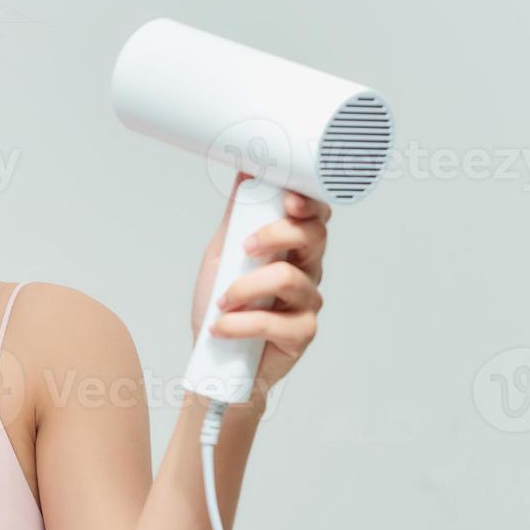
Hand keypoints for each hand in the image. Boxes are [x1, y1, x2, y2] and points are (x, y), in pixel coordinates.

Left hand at [190, 171, 330, 404]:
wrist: (215, 359)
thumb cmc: (222, 304)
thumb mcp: (222, 253)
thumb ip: (236, 217)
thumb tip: (244, 171)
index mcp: (292, 246)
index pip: (314, 216)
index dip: (308, 203)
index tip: (289, 199)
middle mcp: (307, 270)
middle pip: (313, 237)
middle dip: (278, 234)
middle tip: (245, 247)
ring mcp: (307, 302)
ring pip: (290, 278)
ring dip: (247, 287)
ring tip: (222, 301)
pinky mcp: (302, 334)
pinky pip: (278, 322)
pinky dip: (242, 323)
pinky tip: (223, 326)